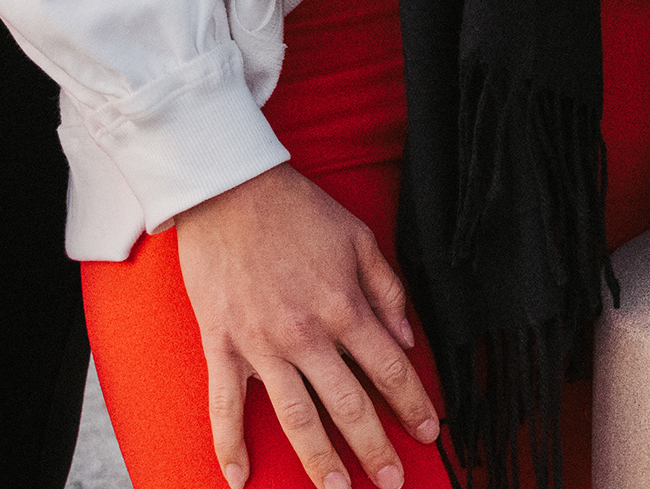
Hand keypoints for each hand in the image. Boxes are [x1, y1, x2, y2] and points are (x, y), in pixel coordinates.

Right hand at [170, 164, 440, 488]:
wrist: (228, 189)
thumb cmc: (297, 210)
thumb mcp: (358, 238)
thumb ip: (388, 289)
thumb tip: (409, 337)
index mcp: (343, 307)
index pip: (389, 369)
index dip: (413, 405)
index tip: (429, 432)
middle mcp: (305, 334)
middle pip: (348, 405)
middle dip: (375, 447)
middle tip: (394, 480)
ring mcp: (260, 345)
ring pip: (296, 416)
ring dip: (318, 459)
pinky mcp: (220, 345)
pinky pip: (225, 405)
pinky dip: (230, 445)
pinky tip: (239, 478)